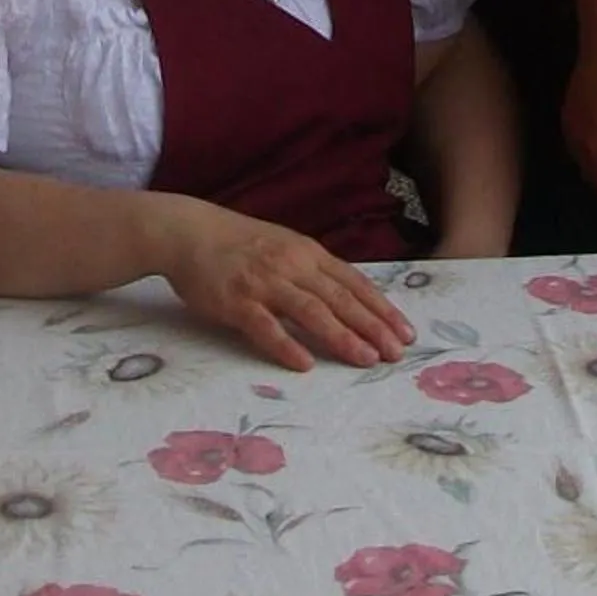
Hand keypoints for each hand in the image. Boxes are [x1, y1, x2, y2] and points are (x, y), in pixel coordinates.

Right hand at [157, 201, 415, 371]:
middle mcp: (291, 265)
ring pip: (310, 311)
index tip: (405, 333)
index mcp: (307, 252)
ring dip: (341, 336)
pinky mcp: (236, 301)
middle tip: (395, 353)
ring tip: (365, 359)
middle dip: (372, 327)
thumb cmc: (240, 244)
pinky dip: (286, 345)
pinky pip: (265, 326)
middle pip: (339, 298)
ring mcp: (264, 282)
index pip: (353, 283)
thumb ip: (313, 271)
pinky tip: (304, 364)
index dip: (381, 309)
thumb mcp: (285, 247)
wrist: (190, 231)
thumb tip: (349, 300)